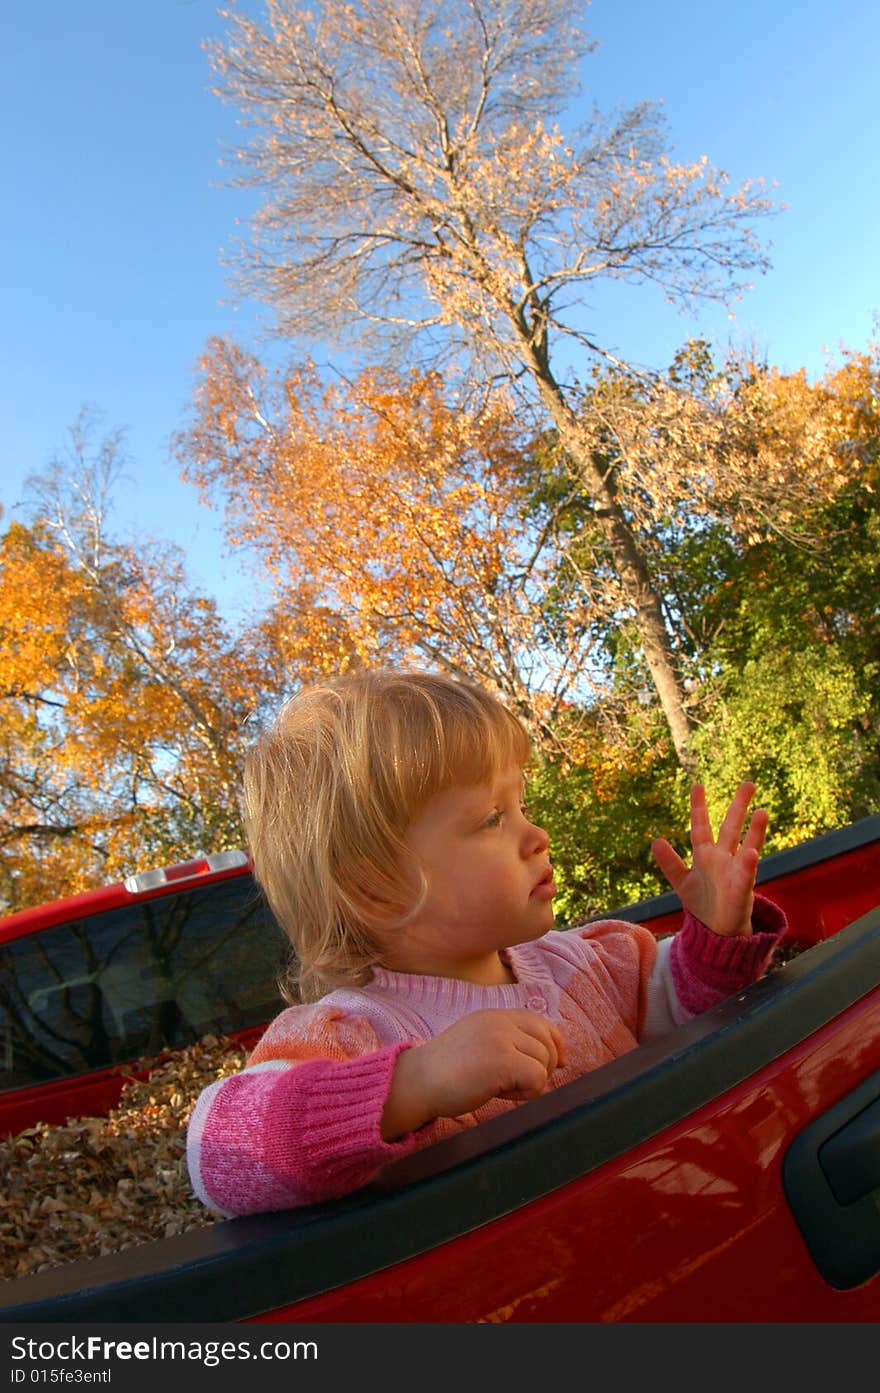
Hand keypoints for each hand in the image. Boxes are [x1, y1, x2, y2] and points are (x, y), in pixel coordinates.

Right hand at [381, 1008, 565, 1139]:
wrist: (417, 1082)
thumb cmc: (445, 1072)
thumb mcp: (479, 1043)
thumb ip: (508, 1041)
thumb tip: (553, 1056)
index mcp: (495, 1016)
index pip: (541, 1023)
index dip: (554, 1044)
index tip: (555, 1064)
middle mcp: (500, 1021)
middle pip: (547, 1042)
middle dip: (543, 1067)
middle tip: (517, 1084)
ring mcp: (502, 1039)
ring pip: (544, 1062)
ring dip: (530, 1083)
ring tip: (501, 1088)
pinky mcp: (503, 1061)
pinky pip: (538, 1078)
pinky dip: (527, 1093)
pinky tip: (502, 1094)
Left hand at [651, 781, 768, 937]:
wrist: (717, 930)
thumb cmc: (702, 903)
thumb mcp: (682, 881)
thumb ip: (670, 863)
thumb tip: (656, 841)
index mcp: (705, 855)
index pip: (701, 827)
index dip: (698, 808)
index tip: (697, 785)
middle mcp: (723, 859)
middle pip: (731, 828)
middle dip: (739, 806)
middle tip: (749, 784)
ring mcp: (735, 872)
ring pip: (747, 846)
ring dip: (755, 831)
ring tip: (762, 812)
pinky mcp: (742, 890)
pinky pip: (747, 875)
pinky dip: (749, 864)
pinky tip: (753, 853)